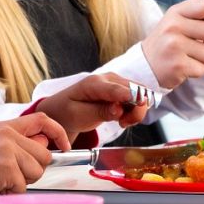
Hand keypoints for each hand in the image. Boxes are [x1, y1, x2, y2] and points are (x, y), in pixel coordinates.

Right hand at [0, 113, 66, 203]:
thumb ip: (19, 143)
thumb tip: (44, 144)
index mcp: (6, 126)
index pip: (42, 119)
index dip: (58, 132)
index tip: (65, 145)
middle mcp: (8, 134)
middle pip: (44, 155)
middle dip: (32, 170)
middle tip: (9, 173)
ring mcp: (7, 150)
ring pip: (37, 172)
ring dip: (21, 182)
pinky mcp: (6, 167)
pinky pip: (23, 186)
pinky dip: (10, 192)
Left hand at [32, 72, 150, 138]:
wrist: (62, 110)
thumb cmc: (67, 111)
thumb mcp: (79, 115)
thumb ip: (100, 112)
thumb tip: (119, 110)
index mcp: (94, 83)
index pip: (116, 89)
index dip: (130, 97)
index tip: (139, 105)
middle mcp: (108, 79)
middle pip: (135, 90)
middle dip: (136, 110)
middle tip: (123, 123)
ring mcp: (116, 83)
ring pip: (141, 94)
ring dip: (136, 112)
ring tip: (122, 122)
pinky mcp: (121, 90)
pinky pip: (138, 99)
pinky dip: (135, 111)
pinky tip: (123, 119)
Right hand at [141, 0, 203, 89]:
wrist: (145, 66)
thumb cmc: (167, 43)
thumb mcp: (176, 21)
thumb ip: (195, 12)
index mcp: (175, 12)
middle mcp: (173, 26)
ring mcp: (174, 45)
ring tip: (191, 58)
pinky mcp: (177, 65)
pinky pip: (203, 69)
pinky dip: (198, 71)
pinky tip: (185, 68)